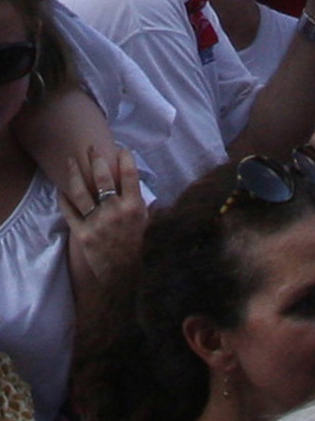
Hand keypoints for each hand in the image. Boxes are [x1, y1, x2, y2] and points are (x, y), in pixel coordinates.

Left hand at [61, 159, 144, 277]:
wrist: (122, 273)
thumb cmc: (137, 244)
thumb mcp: (146, 220)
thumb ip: (141, 200)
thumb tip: (137, 182)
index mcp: (134, 206)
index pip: (130, 174)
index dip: (125, 158)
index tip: (120, 149)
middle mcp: (115, 211)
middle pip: (103, 179)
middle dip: (96, 160)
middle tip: (91, 148)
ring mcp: (96, 223)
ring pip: (82, 193)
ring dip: (75, 175)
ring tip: (71, 161)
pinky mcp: (81, 234)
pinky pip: (70, 213)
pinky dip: (65, 199)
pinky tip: (62, 189)